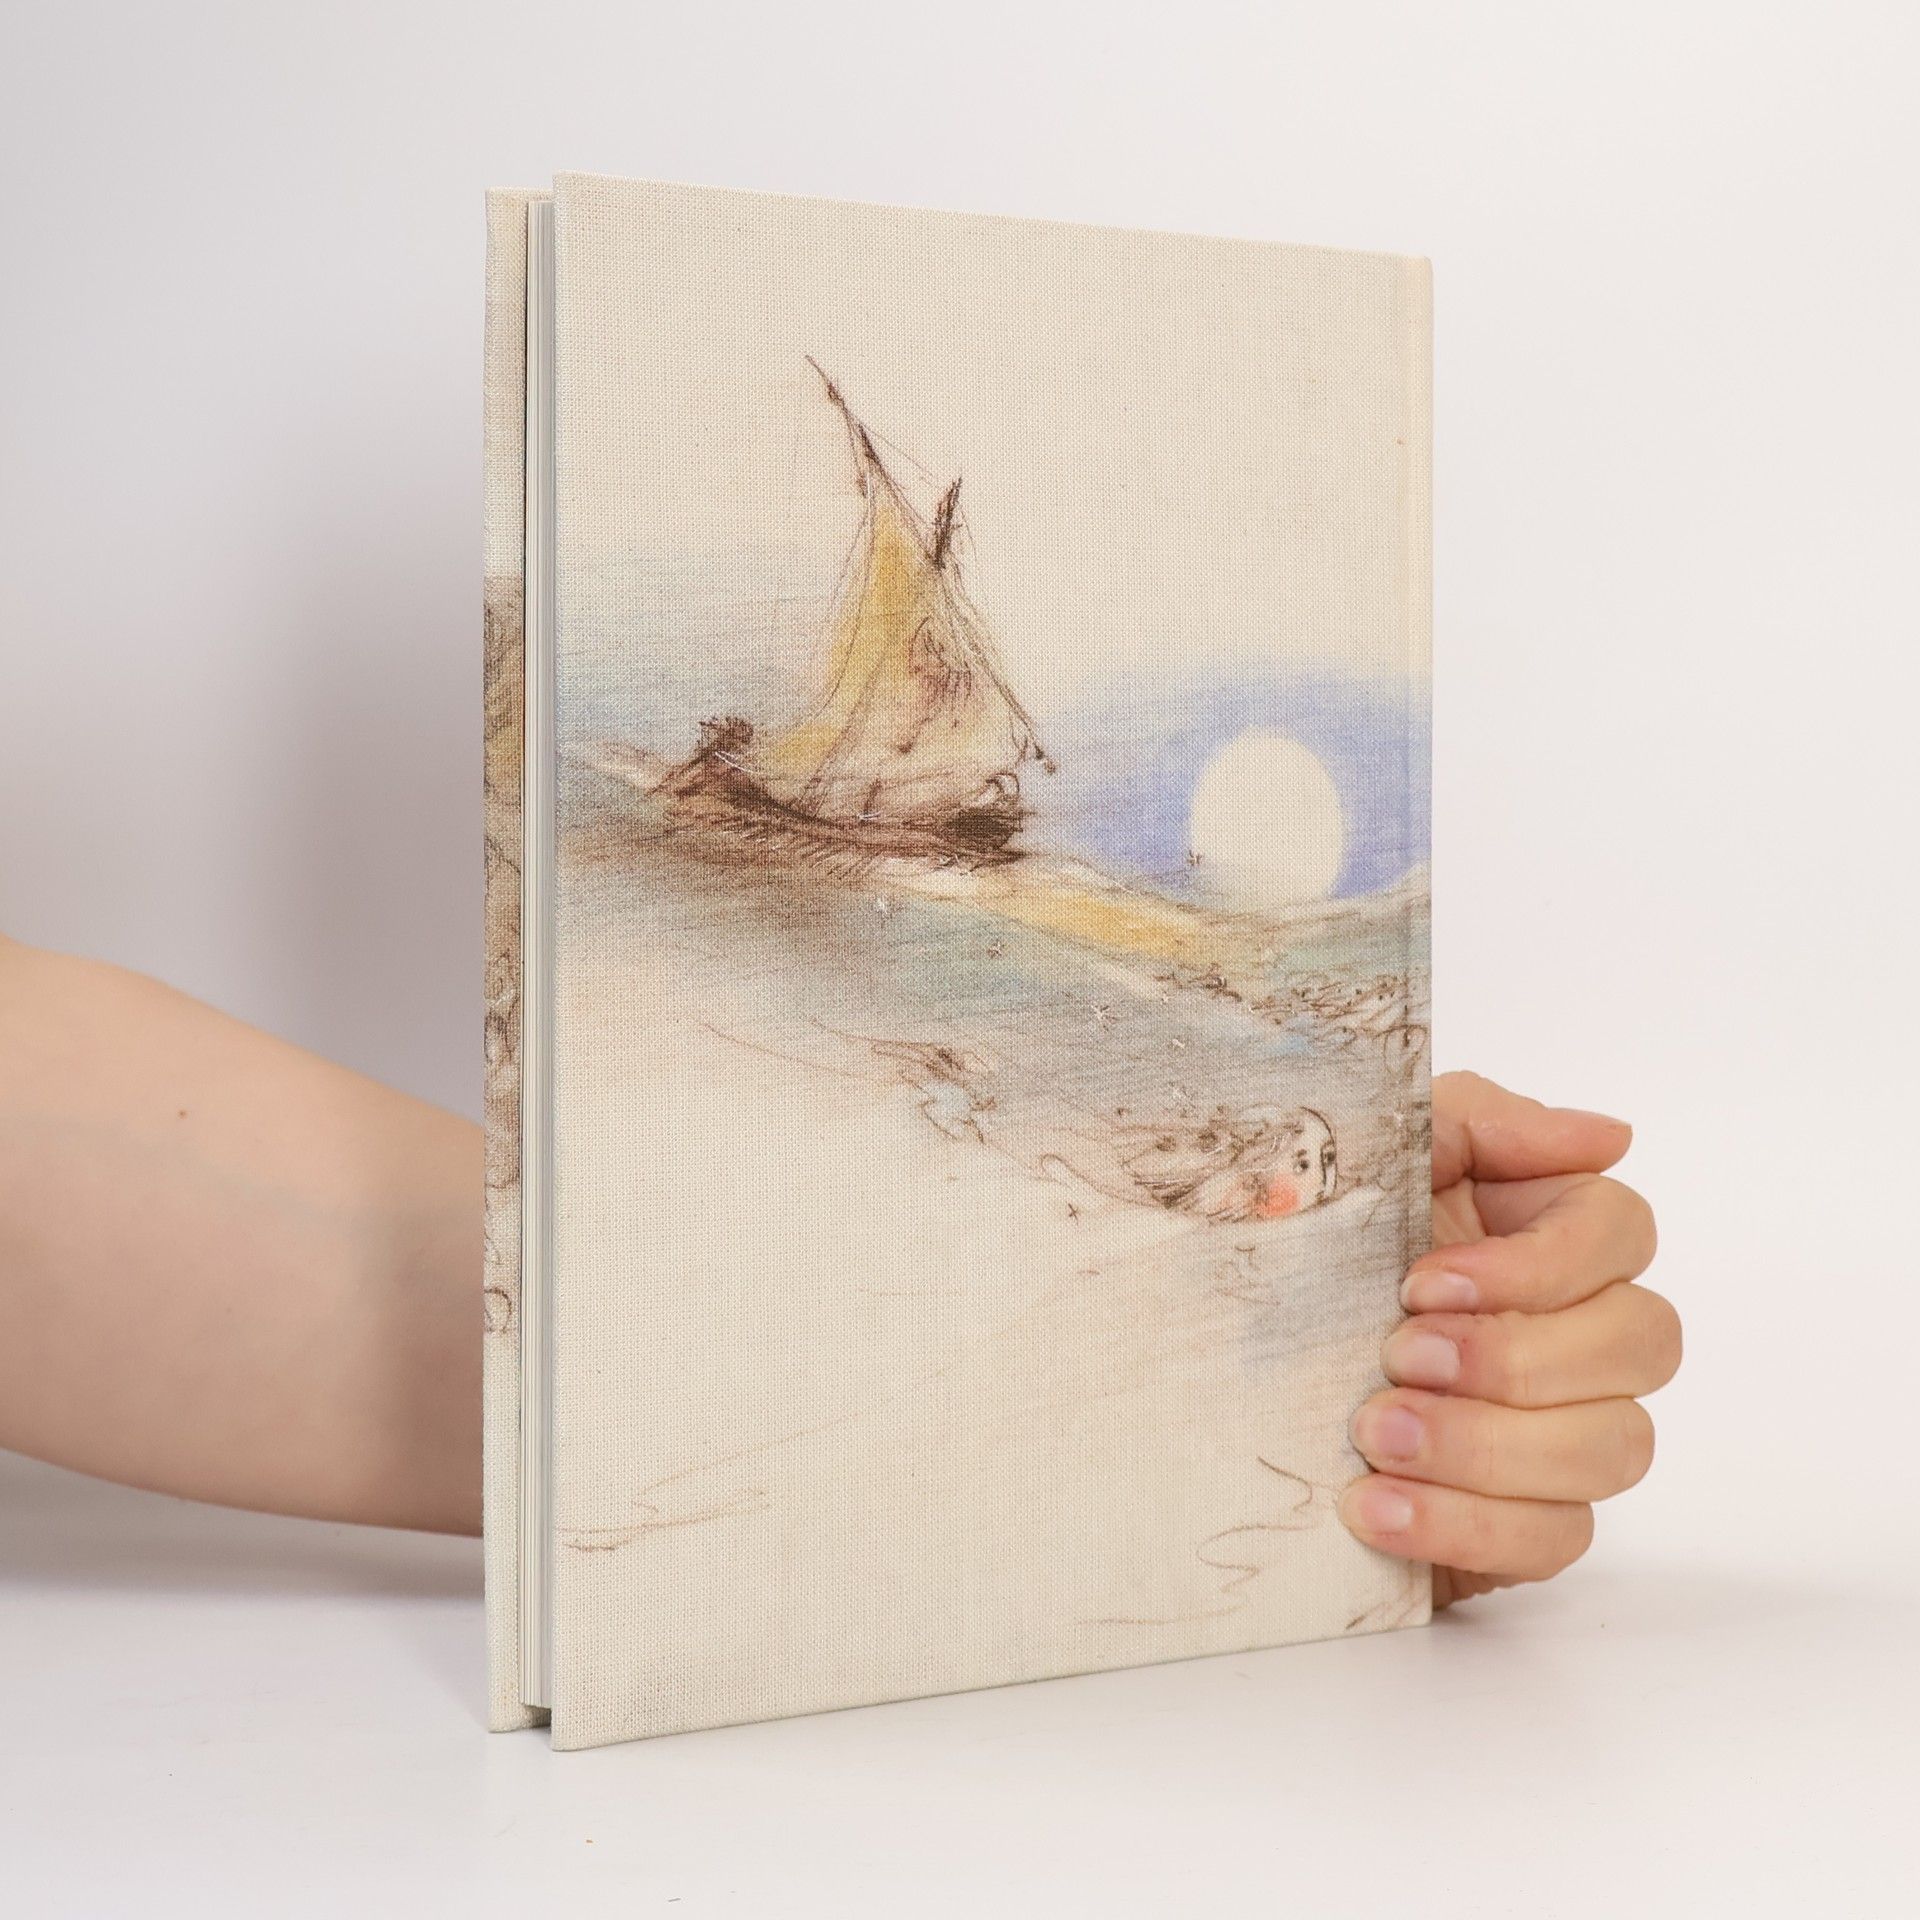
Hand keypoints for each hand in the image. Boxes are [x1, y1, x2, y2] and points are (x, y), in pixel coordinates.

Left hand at [1338, 1072, 1679, 1604]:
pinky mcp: (1527, 1522)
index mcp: (1543, 1228)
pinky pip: (1556, 1539)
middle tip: (1395, 1357)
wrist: (1216, 1366)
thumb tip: (1609, 1135)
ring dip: (1484, 1445)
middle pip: (1641, 1342)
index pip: (1622, 1230)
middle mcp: (1575, 1327)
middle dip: (1513, 1356)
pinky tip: (1372, 1508)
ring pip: (1612, 1447)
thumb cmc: (1302, 1245)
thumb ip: (1479, 1123)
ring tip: (1372, 1436)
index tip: (1422, 1282)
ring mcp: (1564, 1431)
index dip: (1540, 1264)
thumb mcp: (1367, 1158)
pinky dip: (1463, 1525)